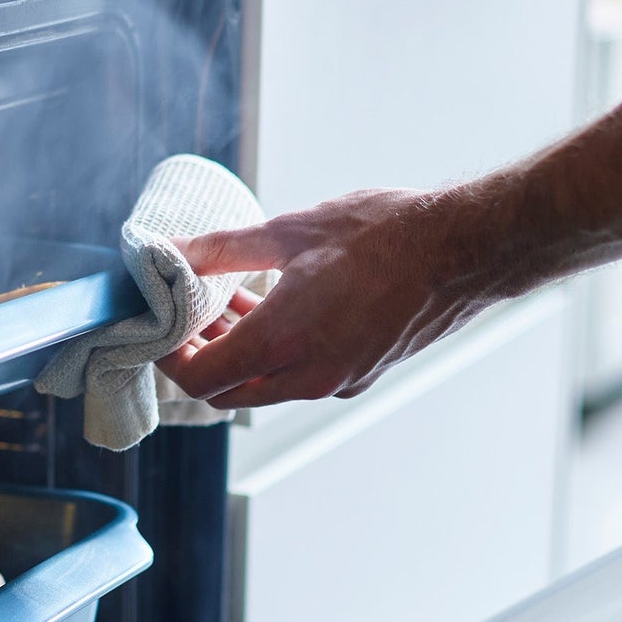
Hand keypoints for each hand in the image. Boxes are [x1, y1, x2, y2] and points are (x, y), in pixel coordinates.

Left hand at [158, 186, 499, 408]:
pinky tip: (277, 304)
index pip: (200, 379)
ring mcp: (338, 380)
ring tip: (226, 300)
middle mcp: (308, 375)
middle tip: (186, 313)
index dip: (168, 357)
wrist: (463, 250)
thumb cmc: (384, 236)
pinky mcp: (361, 372)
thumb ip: (223, 249)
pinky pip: (302, 375)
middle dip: (200, 355)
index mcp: (282, 343)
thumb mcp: (291, 231)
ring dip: (239, 351)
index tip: (158, 326)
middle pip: (229, 390)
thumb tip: (173, 253)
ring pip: (266, 384)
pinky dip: (277, 350)